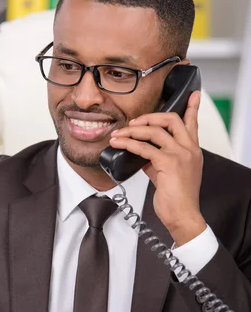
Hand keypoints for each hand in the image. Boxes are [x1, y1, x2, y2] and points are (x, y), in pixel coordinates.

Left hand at [109, 91, 205, 245]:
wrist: (182, 216)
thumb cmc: (177, 199)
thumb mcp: (167, 174)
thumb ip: (157, 159)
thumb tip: (140, 151)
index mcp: (192, 150)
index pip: (193, 122)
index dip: (191, 107)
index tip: (192, 94)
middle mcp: (189, 149)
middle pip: (172, 119)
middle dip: (150, 116)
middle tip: (134, 122)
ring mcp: (180, 155)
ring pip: (155, 131)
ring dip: (133, 130)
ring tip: (119, 134)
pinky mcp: (169, 164)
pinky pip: (145, 148)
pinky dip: (129, 144)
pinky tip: (119, 144)